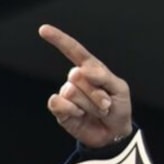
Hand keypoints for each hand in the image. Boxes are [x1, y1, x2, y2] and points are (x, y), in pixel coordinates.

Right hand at [38, 24, 132, 147]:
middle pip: (77, 76)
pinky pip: (58, 103)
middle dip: (96, 93)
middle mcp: (76, 79)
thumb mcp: (120, 89)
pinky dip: (73, 111)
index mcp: (92, 69)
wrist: (114, 133)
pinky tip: (80, 115)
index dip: (59, 40)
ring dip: (90, 105)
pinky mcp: (59, 109)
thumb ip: (104, 76)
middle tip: (106, 104)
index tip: (43, 29)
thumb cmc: (119, 108)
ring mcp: (67, 93)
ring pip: (71, 92)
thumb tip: (83, 70)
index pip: (74, 51)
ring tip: (98, 111)